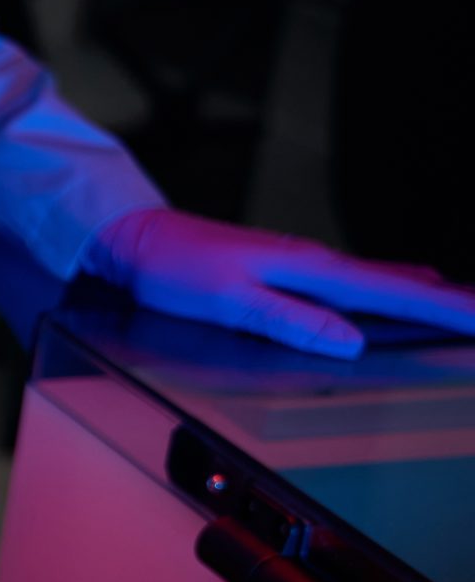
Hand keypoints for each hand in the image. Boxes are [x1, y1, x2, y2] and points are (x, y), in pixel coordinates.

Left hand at [82, 207, 474, 357]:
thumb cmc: (176, 269)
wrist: (139, 240)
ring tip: (462, 304)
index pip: (395, 295)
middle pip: (401, 285)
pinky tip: (399, 291)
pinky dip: (390, 289)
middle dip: (449, 301)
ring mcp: (304, 267)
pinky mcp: (289, 273)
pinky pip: (356, 282)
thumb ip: (289, 320)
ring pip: (382, 281)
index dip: (446, 309)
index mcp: (311, 271)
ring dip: (425, 294)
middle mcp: (316, 265)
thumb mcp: (229, 301)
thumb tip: (349, 342)